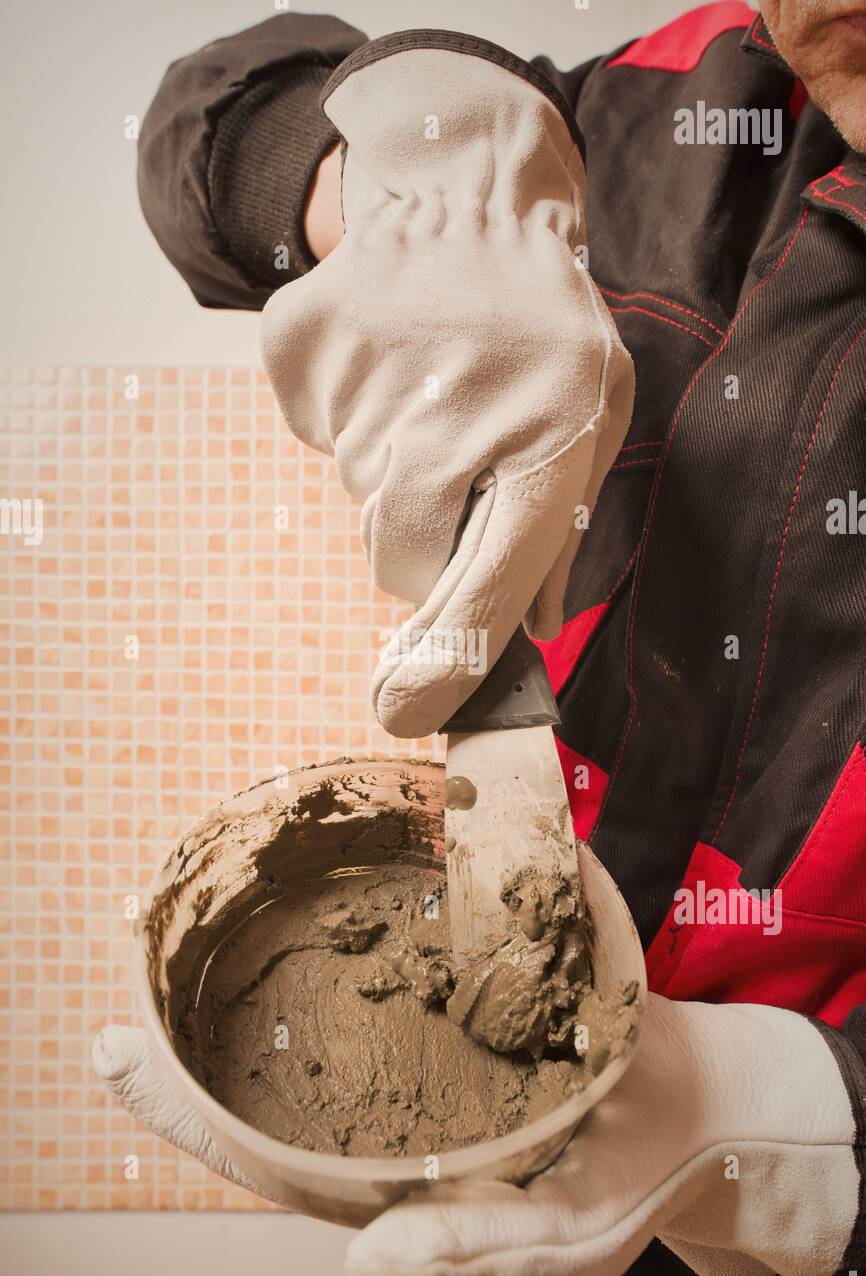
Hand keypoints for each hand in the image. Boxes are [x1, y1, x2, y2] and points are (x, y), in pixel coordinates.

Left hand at [94, 993, 857, 1275]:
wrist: (700, 1107)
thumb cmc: (630, 1178)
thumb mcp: (565, 1243)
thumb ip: (473, 1259)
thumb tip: (367, 1269)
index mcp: (399, 1186)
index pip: (269, 1158)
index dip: (190, 1115)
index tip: (118, 1058)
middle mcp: (391, 1125)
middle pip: (267, 1095)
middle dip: (188, 1052)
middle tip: (123, 978)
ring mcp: (417, 1068)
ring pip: (311, 1033)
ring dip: (242, 982)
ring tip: (174, 929)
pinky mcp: (456, 1008)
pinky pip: (377, 983)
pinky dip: (332, 942)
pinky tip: (299, 901)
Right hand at [261, 32, 633, 736]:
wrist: (464, 193)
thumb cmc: (545, 331)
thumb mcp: (592, 418)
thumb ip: (561, 530)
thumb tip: (531, 635)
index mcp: (552, 433)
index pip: (490, 579)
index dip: (450, 658)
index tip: (404, 715)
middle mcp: (458, 410)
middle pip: (403, 561)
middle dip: (427, 551)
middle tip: (456, 476)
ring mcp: (370, 377)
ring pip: (362, 503)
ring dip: (395, 478)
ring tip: (430, 395)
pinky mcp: (303, 354)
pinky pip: (318, 444)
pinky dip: (348, 427)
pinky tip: (388, 370)